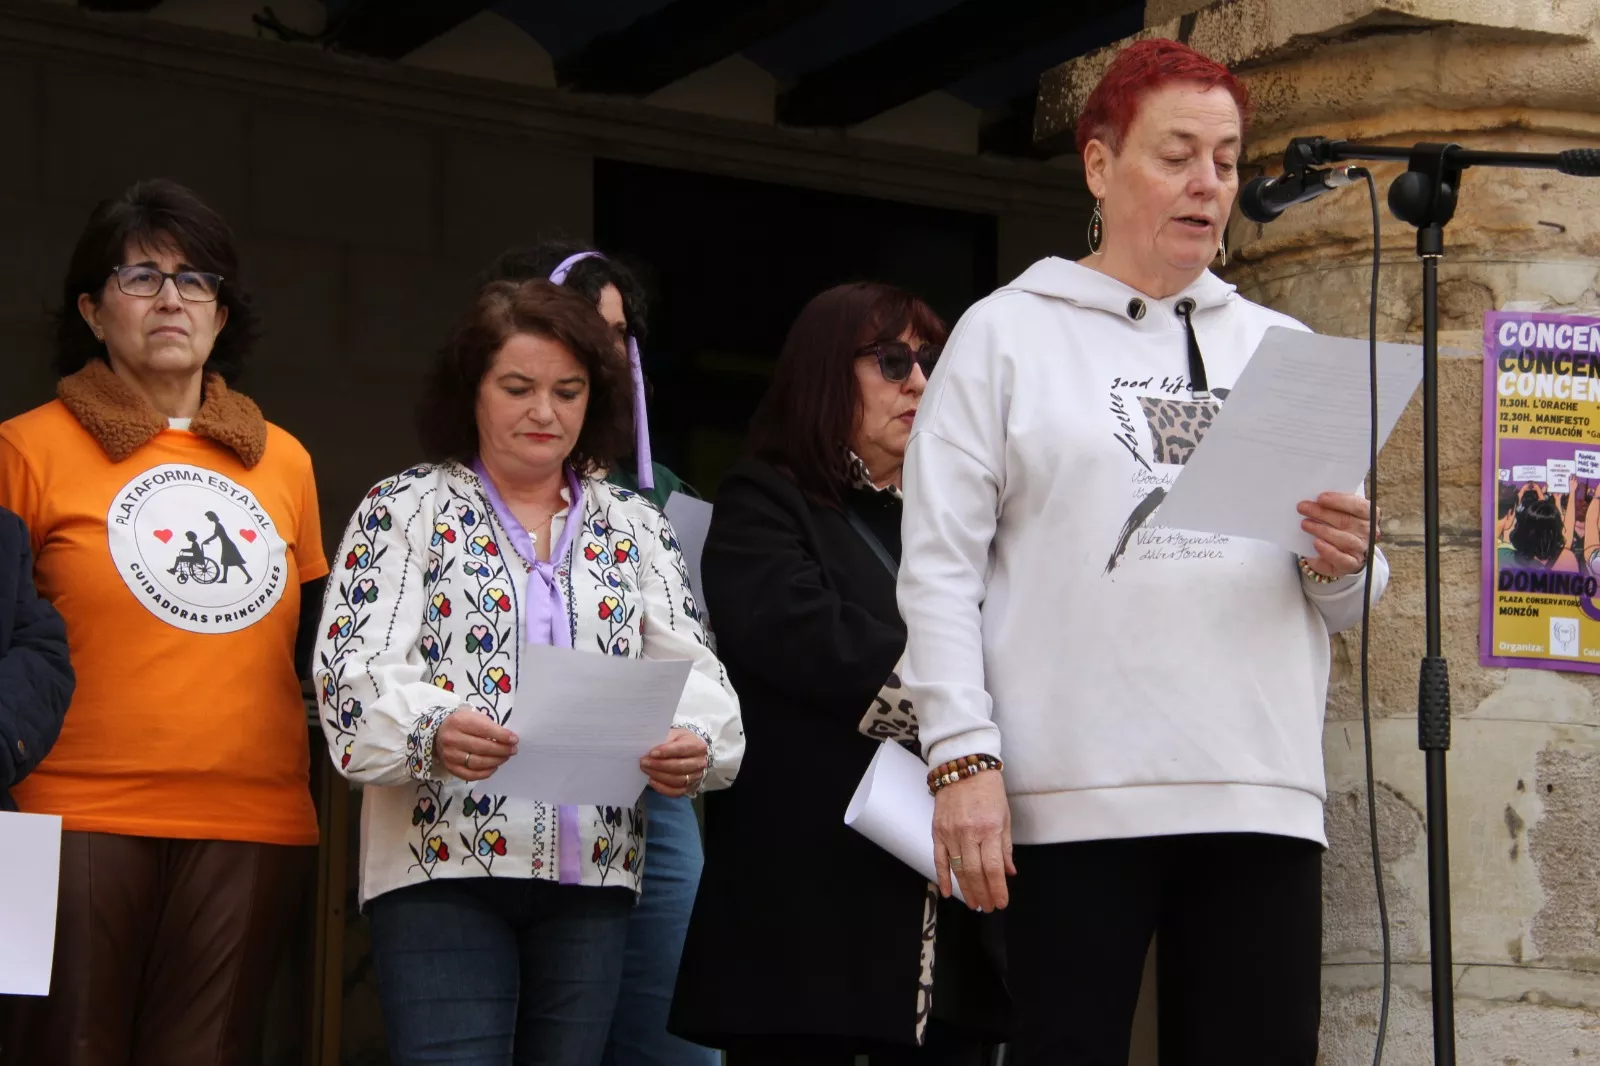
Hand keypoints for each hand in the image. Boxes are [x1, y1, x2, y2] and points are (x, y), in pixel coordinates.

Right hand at [436, 707, 518, 781]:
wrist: (438, 733)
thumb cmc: (462, 723)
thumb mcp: (474, 716)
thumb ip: (489, 726)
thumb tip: (509, 739)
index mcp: (460, 722)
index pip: (485, 730)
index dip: (502, 736)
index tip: (515, 739)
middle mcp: (452, 739)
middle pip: (482, 748)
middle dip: (502, 750)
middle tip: (513, 750)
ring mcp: (450, 755)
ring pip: (477, 763)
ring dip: (496, 761)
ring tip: (505, 757)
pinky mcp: (450, 768)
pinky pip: (470, 775)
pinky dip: (485, 773)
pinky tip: (494, 767)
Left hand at [641, 728, 707, 797]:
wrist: (691, 751)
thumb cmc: (680, 741)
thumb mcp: (674, 734)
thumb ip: (664, 740)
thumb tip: (648, 749)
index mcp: (697, 746)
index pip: (682, 749)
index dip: (666, 752)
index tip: (652, 753)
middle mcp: (700, 762)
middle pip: (679, 767)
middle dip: (659, 765)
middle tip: (644, 762)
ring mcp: (696, 776)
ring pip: (677, 780)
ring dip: (658, 776)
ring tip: (646, 770)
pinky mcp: (689, 787)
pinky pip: (676, 792)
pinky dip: (662, 788)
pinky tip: (652, 781)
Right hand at [932, 769, 1013, 912]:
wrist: (963, 766)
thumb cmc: (989, 791)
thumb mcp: (1005, 817)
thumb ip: (1005, 847)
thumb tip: (1008, 873)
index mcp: (990, 829)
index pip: (993, 867)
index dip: (997, 889)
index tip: (1001, 903)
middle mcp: (969, 833)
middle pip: (974, 872)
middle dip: (983, 894)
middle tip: (988, 908)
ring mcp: (951, 832)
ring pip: (957, 869)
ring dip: (967, 890)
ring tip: (975, 904)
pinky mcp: (937, 830)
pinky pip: (939, 859)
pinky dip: (943, 877)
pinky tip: (948, 892)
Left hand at [1298, 491, 1374, 578]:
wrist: (1340, 553)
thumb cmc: (1338, 526)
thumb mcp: (1338, 513)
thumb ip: (1332, 504)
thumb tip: (1314, 499)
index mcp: (1369, 515)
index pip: (1358, 506)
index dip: (1339, 501)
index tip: (1320, 498)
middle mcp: (1368, 532)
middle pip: (1346, 521)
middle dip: (1322, 513)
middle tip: (1302, 507)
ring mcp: (1361, 549)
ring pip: (1344, 539)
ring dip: (1322, 530)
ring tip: (1305, 524)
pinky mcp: (1351, 564)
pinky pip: (1342, 559)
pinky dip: (1328, 551)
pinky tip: (1316, 543)